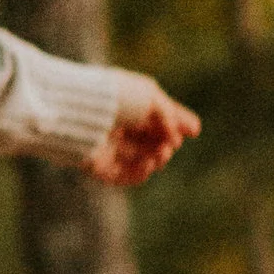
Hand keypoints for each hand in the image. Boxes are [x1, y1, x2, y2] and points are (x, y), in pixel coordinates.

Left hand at [86, 73, 198, 187]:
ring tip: (162, 153)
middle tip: (172, 143)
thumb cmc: (114, 97)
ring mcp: (106, 147)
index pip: (156, 118)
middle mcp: (116, 126)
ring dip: (157, 158)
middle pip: (150, 140)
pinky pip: (123, 176)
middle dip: (167, 143)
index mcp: (126, 105)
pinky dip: (139, 173)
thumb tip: (192, 131)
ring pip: (140, 159)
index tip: (194, 130)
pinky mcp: (97, 166)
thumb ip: (170, 114)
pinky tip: (149, 165)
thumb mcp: (149, 97)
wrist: (79, 110)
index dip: (176, 124)